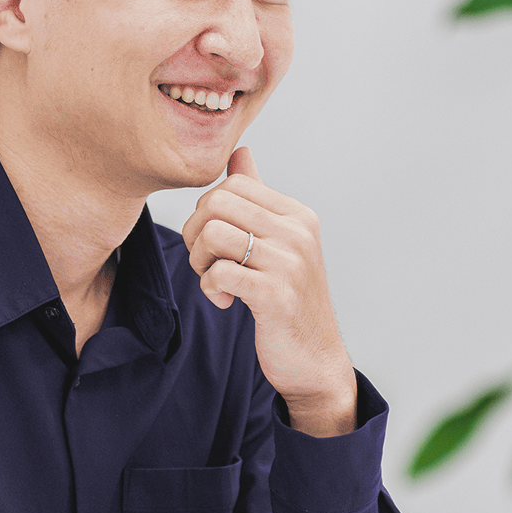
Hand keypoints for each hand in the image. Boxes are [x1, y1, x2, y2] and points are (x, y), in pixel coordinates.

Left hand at [181, 147, 356, 436]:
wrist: (315, 359)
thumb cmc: (289, 300)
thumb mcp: (279, 243)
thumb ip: (259, 198)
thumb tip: (240, 152)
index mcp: (297, 215)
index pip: (232, 184)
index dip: (208, 211)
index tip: (216, 243)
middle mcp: (297, 232)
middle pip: (217, 202)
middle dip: (196, 233)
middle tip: (207, 262)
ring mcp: (289, 262)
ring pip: (213, 233)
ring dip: (200, 262)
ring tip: (216, 281)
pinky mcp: (275, 294)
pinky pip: (219, 272)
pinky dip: (211, 288)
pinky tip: (227, 302)